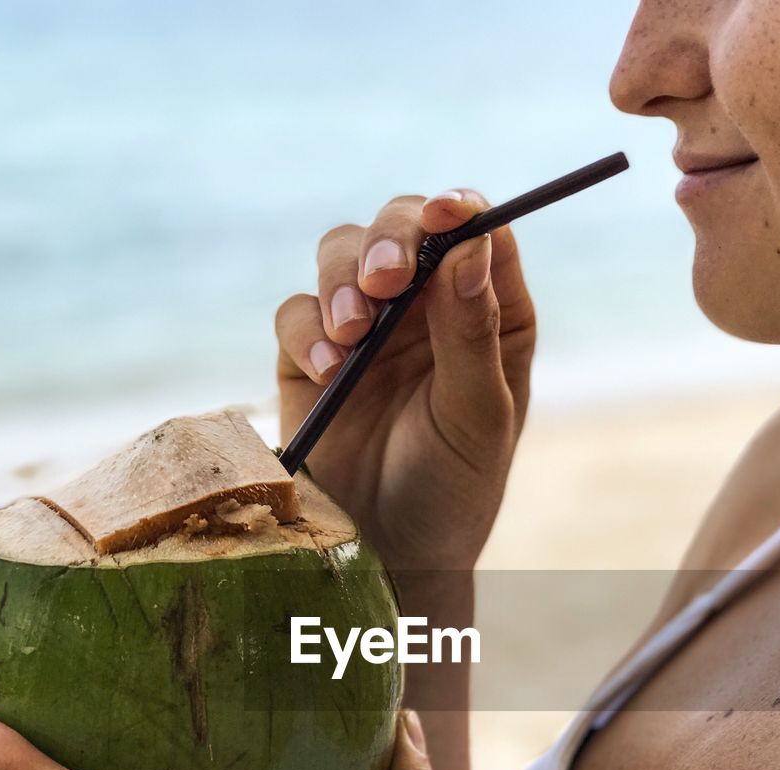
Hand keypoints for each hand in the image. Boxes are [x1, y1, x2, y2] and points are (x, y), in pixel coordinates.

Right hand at [275, 188, 536, 571]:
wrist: (392, 551)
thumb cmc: (454, 488)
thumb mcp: (478, 418)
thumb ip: (473, 334)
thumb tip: (469, 246)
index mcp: (484, 311)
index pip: (475, 231)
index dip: (459, 209)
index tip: (446, 213)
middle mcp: (423, 305)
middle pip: (402, 225)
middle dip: (390, 239)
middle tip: (385, 280)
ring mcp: (364, 325)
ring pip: (341, 253)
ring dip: (343, 281)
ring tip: (353, 335)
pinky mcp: (308, 355)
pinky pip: (295, 313)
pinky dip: (306, 331)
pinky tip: (328, 372)